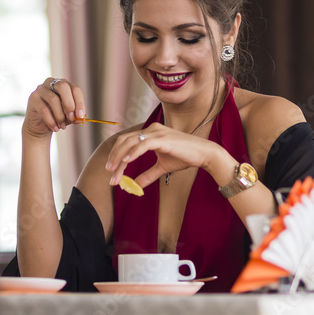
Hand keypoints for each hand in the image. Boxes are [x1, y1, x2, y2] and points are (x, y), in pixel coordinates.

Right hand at [23, 77, 85, 139]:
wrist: (40, 126)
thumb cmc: (56, 118)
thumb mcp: (68, 117)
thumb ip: (75, 116)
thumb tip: (80, 117)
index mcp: (64, 84)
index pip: (75, 89)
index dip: (79, 102)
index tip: (81, 116)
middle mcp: (52, 83)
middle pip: (63, 87)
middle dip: (69, 104)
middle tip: (71, 118)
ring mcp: (41, 89)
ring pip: (53, 99)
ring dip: (60, 115)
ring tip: (62, 126)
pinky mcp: (33, 98)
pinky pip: (43, 109)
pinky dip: (51, 121)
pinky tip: (55, 128)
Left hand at [104, 122, 225, 187]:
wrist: (204, 154)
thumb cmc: (185, 157)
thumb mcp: (162, 167)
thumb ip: (148, 174)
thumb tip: (136, 185)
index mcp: (149, 133)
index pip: (126, 141)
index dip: (116, 155)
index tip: (111, 171)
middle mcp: (151, 130)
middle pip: (124, 141)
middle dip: (114, 157)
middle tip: (109, 173)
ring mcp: (156, 132)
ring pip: (131, 142)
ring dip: (120, 158)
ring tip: (115, 172)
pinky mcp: (163, 138)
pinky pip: (143, 144)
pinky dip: (133, 153)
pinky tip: (127, 162)